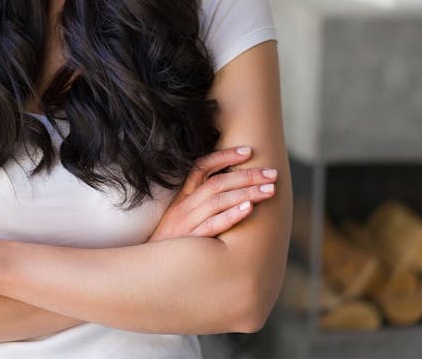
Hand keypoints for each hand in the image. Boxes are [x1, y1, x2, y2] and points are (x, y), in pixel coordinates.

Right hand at [147, 146, 276, 242]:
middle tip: (272, 173)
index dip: (224, 156)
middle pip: (217, 182)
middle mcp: (184, 206)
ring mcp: (187, 223)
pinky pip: (213, 225)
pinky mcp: (192, 241)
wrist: (148, 271)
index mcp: (182, 197)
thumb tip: (229, 190)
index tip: (248, 151)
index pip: (202, 167)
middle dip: (247, 175)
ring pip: (218, 200)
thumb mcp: (179, 218)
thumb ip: (198, 203)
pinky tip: (249, 209)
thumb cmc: (171, 245)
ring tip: (270, 189)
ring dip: (246, 192)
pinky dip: (231, 215)